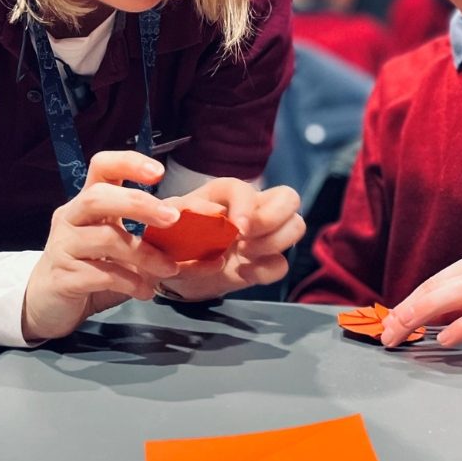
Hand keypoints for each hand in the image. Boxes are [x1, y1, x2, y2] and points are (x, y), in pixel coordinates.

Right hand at [21, 151, 183, 341]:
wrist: (49, 304)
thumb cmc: (91, 267)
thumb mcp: (121, 249)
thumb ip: (150, 239)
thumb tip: (197, 239)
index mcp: (88, 203)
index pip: (101, 166)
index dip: (128, 163)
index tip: (158, 173)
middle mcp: (71, 218)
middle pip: (98, 197)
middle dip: (139, 204)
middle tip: (172, 218)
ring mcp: (63, 247)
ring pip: (104, 239)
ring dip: (143, 254)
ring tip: (168, 269)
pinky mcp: (62, 277)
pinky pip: (100, 274)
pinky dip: (129, 282)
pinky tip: (145, 290)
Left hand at [151, 179, 304, 300]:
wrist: (173, 272)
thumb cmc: (171, 238)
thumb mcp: (165, 224)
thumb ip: (177, 213)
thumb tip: (204, 212)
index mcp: (224, 194)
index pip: (244, 188)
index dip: (246, 206)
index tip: (238, 229)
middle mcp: (251, 208)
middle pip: (289, 198)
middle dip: (274, 219)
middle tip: (246, 239)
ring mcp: (263, 234)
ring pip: (296, 225)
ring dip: (273, 243)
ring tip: (244, 255)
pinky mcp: (266, 260)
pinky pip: (283, 263)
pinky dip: (266, 271)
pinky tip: (244, 272)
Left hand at [379, 251, 461, 348]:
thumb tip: (430, 321)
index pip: (432, 283)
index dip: (406, 304)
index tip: (388, 324)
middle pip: (435, 289)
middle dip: (404, 313)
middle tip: (385, 335)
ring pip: (451, 297)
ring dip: (420, 317)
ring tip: (401, 336)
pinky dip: (460, 328)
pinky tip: (443, 340)